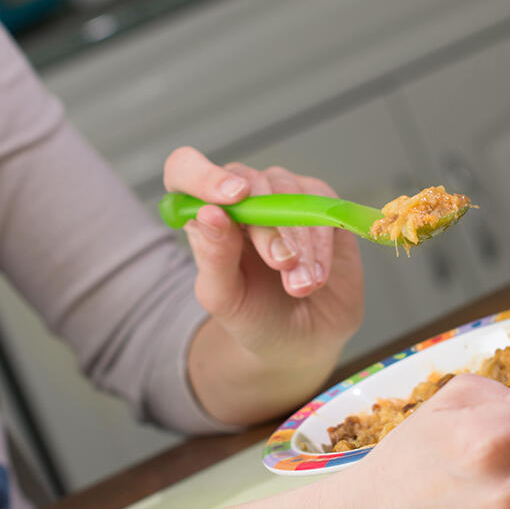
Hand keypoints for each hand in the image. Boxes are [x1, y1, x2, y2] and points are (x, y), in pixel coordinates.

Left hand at [163, 146, 362, 363]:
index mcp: (205, 215)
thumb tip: (210, 213)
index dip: (204, 176)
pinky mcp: (321, 205)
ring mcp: (284, 197)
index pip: (186, 170)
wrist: (303, 338)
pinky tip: (318, 274)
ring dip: (300, 242)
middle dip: (268, 226)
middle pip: (249, 182)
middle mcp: (243, 198)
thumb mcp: (224, 297)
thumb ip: (213, 256)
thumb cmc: (255, 316)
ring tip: (301, 285)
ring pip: (289, 192)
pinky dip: (321, 242)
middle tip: (281, 265)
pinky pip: (322, 205)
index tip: (232, 198)